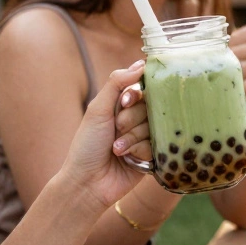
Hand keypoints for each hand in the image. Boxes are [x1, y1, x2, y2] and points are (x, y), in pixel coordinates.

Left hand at [59, 61, 150, 209]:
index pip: (143, 88)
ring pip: (154, 126)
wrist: (87, 182)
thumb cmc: (87, 144)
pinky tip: (128, 159)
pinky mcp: (153, 155)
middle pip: (150, 107)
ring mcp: (146, 137)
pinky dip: (140, 151)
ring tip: (117, 149)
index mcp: (123, 105)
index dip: (135, 96)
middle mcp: (136, 119)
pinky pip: (158, 144)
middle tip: (115, 129)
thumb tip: (142, 62)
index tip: (123, 104)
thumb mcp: (97, 109)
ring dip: (132, 138)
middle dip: (130, 120)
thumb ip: (117, 83)